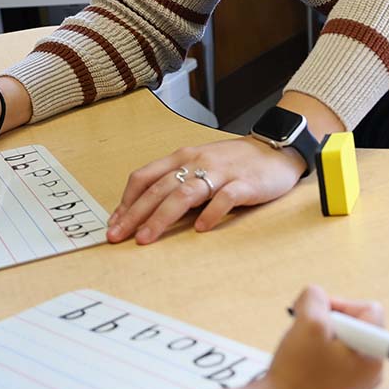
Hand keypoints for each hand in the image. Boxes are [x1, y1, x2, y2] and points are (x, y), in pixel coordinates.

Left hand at [106, 137, 304, 244]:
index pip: (145, 177)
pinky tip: (201, 229)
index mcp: (182, 157)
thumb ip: (176, 183)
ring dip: (161, 217)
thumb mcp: (199, 165)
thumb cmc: (233, 162)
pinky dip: (210, 213)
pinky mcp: (244, 184)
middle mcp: (196, 162)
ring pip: (184, 194)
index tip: (114, 223)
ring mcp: (220, 172)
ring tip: (147, 238)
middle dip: (135, 214)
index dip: (127, 201)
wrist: (274, 150)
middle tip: (118, 236)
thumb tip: (146, 210)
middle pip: (158, 188)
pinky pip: (224, 199)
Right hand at [266, 285, 384, 388]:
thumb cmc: (298, 369)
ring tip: (305, 345)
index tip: (321, 317)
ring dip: (322, 331)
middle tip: (309, 331)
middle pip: (356, 321)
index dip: (342, 305)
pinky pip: (336, 351)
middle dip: (329, 318)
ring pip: (343, 335)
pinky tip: (305, 355)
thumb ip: (316, 297)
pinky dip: (319, 346)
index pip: (369, 310)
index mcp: (373, 356)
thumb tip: (318, 297)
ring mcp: (357, 378)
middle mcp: (372, 369)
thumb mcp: (308, 322)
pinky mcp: (343, 383)